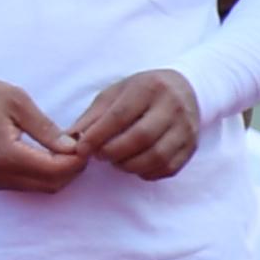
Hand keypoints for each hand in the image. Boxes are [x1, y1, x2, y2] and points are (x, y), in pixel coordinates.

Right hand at [0, 79, 87, 194]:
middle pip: (52, 185)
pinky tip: (50, 154)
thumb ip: (45, 127)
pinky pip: (28, 185)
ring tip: (68, 149)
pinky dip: (45, 174)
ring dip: (60, 173)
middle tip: (82, 146)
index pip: (55, 170)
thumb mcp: (16, 101)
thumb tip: (72, 146)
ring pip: (41, 188)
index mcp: (6, 155)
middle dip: (73, 170)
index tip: (87, 141)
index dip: (77, 160)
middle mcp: (0, 175)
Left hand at [69, 69, 202, 181]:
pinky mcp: (191, 146)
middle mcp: (172, 106)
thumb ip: (92, 117)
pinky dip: (146, 172)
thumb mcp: (115, 94)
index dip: (97, 136)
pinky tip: (135, 164)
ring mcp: (186, 128)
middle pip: (140, 137)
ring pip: (156, 157)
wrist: (186, 89)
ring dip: (129, 165)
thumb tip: (68, 141)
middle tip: (99, 155)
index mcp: (149, 87)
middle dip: (113, 152)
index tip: (81, 148)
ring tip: (116, 159)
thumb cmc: (142, 92)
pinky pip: (167, 168)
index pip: (120, 115)